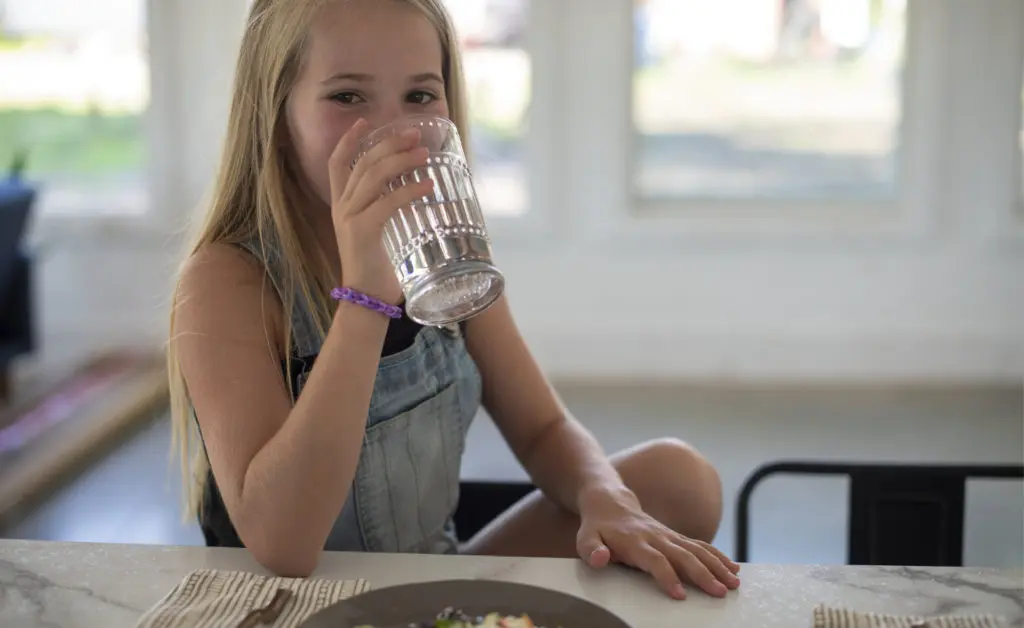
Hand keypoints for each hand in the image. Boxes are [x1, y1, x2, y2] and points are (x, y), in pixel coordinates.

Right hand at [327, 118, 433, 303]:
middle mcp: (342, 208)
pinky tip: (428, 187)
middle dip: (389, 144)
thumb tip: (418, 191)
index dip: (349, 141)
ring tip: (425, 156)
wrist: (366, 300)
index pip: (337, 164)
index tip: (366, 122)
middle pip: (363, 163)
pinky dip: (410, 191)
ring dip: (403, 162)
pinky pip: (388, 202)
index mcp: (342, 206)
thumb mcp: (379, 233)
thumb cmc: (377, 269)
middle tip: (414, 135)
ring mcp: (350, 218)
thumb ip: (388, 211)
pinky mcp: (363, 231)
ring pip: (375, 177)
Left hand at [576, 486, 740, 600]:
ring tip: (734, 583)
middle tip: (720, 592)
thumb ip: (591, 550)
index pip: (654, 560)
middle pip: (683, 556)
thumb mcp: (585, 538)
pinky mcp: (676, 536)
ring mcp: (668, 535)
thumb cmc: (597, 527)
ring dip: (717, 566)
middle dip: (703, 574)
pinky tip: (733, 568)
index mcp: (635, 542)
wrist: (610, 501)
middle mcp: (656, 537)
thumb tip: (600, 559)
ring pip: (697, 550)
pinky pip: (701, 546)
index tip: (680, 594)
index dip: (666, 576)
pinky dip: (718, 556)